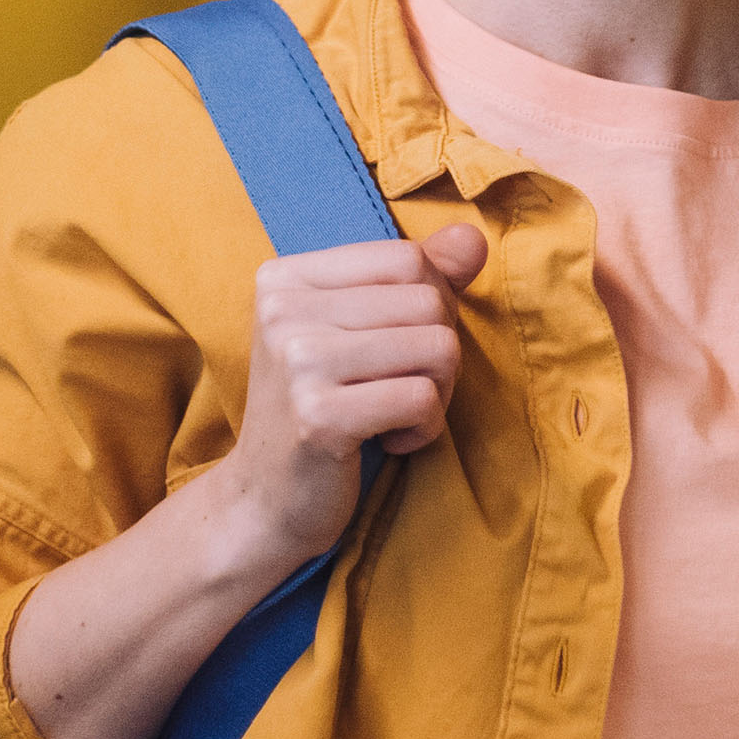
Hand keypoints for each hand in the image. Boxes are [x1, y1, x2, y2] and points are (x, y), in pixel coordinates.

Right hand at [215, 224, 489, 568]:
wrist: (265, 501)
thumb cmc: (323, 408)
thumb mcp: (359, 333)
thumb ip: (416, 280)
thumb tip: (473, 237)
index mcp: (286, 277)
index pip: (407, 258)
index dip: (429, 306)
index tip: (395, 350)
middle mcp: (283, 310)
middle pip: (429, 301)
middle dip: (437, 354)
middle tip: (398, 390)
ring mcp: (297, 362)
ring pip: (438, 347)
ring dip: (436, 393)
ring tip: (394, 414)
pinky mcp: (319, 417)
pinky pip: (424, 399)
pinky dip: (424, 429)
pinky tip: (389, 441)